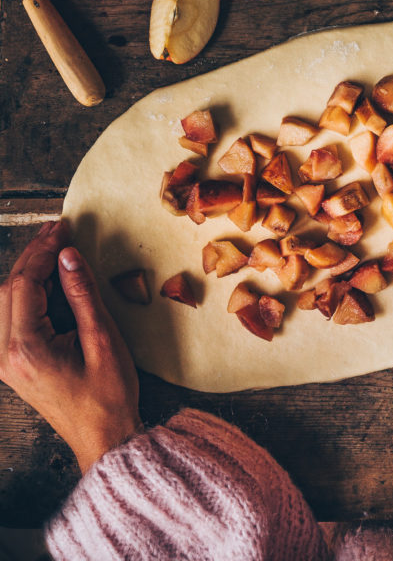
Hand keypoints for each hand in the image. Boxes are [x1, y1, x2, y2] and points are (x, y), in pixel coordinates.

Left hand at [0, 219, 141, 471]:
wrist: (103, 439)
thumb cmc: (108, 396)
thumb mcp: (103, 339)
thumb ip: (82, 294)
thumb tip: (68, 255)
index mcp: (26, 349)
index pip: (25, 283)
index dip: (43, 250)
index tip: (63, 228)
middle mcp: (6, 355)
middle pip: (9, 288)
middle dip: (34, 256)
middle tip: (59, 231)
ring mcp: (6, 362)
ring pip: (5, 300)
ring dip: (28, 272)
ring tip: (54, 250)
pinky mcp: (13, 364)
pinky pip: (10, 317)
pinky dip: (27, 293)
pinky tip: (49, 281)